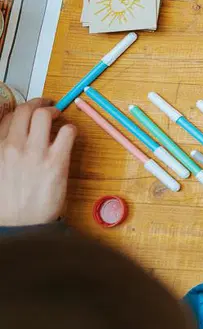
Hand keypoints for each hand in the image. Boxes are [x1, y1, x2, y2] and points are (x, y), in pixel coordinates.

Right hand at [0, 99, 76, 225]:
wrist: (19, 224)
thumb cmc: (8, 202)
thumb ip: (3, 153)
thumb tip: (13, 139)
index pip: (8, 117)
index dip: (21, 112)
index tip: (29, 114)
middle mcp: (14, 146)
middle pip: (26, 110)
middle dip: (39, 103)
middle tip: (48, 107)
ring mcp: (35, 153)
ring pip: (44, 115)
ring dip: (55, 112)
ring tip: (59, 118)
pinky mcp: (56, 161)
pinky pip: (67, 132)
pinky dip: (70, 129)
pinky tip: (68, 136)